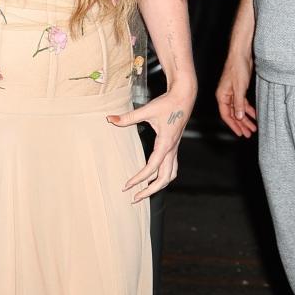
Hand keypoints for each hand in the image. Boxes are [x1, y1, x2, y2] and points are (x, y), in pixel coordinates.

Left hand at [107, 83, 196, 202]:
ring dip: (158, 186)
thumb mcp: (147, 110)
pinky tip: (153, 178)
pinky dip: (163, 177)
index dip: (139, 178)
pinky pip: (171, 168)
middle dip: (150, 191)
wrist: (185, 97)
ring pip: (170, 175)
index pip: (152, 167)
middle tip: (134, 198)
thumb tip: (109, 119)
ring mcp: (175, 149)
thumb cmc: (167, 103)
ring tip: (144, 192)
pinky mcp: (174, 147)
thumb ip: (128, 117)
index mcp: (166, 143)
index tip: (127, 185)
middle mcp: (172, 149)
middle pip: (164, 178)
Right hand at [216, 52, 256, 137]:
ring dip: (246, 118)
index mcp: (222, 96)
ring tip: (253, 127)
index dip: (233, 125)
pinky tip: (255, 115)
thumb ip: (239, 103)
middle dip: (241, 124)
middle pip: (233, 114)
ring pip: (239, 109)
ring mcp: (232, 93)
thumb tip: (239, 117)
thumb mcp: (239, 88)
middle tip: (248, 133)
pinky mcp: (239, 89)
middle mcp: (226, 96)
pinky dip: (249, 109)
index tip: (240, 133)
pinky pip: (243, 103)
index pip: (226, 115)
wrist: (241, 55)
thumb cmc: (237, 68)